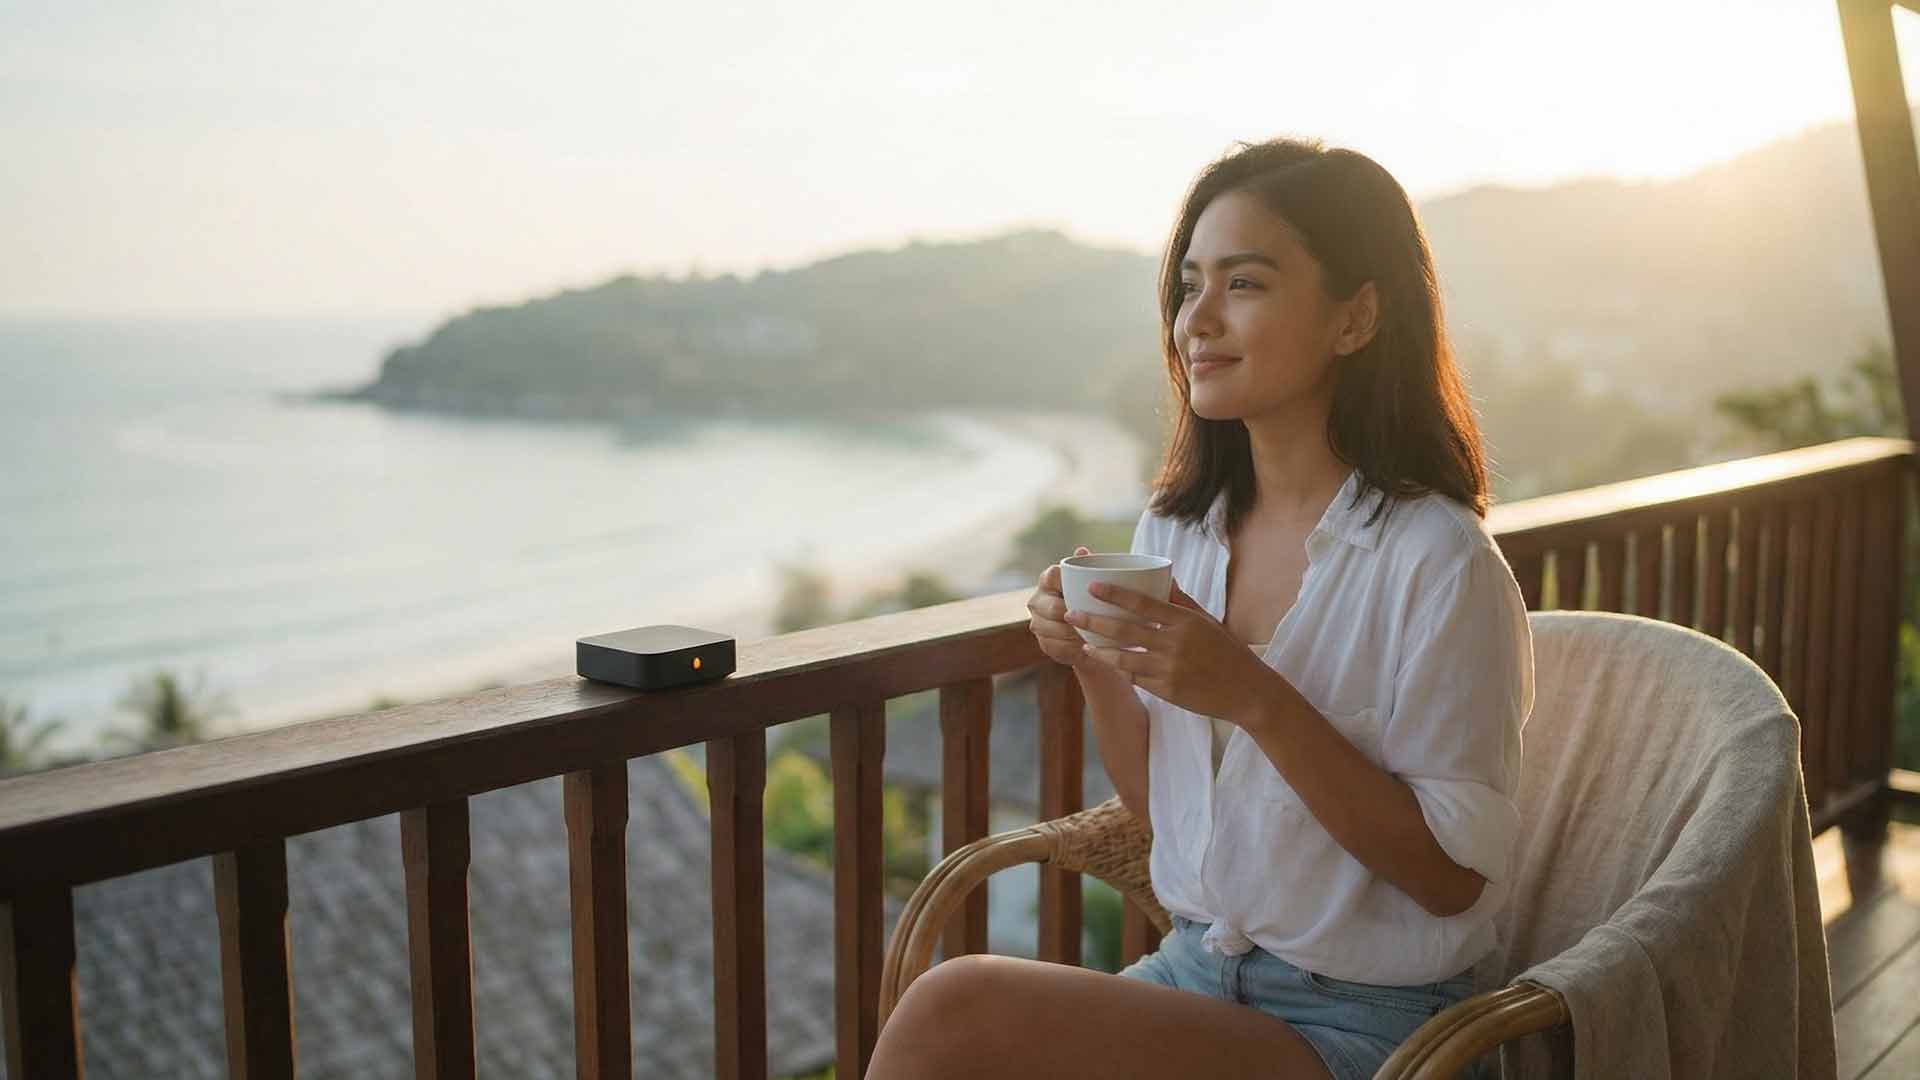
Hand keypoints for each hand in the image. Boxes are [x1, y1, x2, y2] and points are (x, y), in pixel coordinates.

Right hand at [1027, 546, 1098, 668]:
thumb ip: (1088, 566)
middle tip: (1096, 619)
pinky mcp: (1043, 644)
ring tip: (1094, 635)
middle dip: (1073, 615)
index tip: (1086, 589)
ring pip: (1054, 629)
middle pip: (1053, 608)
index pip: (1052, 576)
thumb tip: (1082, 550)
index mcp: (1047, 579)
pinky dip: (1072, 648)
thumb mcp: (1094, 582)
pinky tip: (1087, 647)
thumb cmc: (1092, 598)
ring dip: (1074, 633)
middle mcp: (1037, 600)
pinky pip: (1056, 647)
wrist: (1088, 628)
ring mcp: (1037, 623)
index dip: (1066, 583)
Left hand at [1069, 580, 1281, 723]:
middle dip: (1093, 621)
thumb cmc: (1227, 651)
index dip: (1114, 594)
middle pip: (1124, 629)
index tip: (1092, 586)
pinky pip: (1135, 678)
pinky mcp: (1166, 690)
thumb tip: (1163, 580)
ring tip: (1083, 641)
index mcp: (1184, 621)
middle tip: (1071, 614)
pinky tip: (1105, 662)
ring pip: (1123, 657)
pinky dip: (1119, 669)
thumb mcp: (1208, 622)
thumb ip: (1182, 602)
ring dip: (1099, 649)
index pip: (1142, 603)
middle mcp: (1174, 643)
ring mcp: (1169, 668)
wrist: (1247, 691)